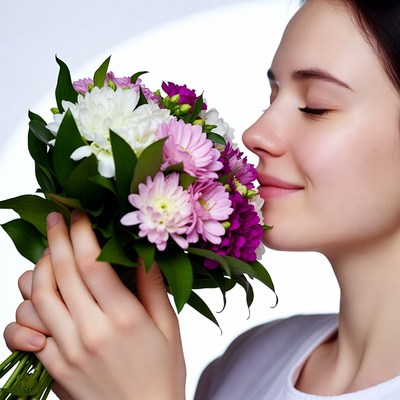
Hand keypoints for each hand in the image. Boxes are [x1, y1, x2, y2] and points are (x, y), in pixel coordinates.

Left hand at [4, 210, 185, 399]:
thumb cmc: (162, 371)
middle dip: (55, 238)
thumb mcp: (168, 325)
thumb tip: (139, 251)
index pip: (92, 263)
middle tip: (55, 219)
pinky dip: (22, 311)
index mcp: (123, 318)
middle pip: (61, 273)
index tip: (78, 214)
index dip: (81, 233)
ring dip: (38, 269)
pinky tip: (35, 300)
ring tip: (49, 255)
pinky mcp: (52, 367)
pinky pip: (24, 332)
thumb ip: (152, 286)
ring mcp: (66, 352)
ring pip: (36, 298)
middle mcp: (90, 332)